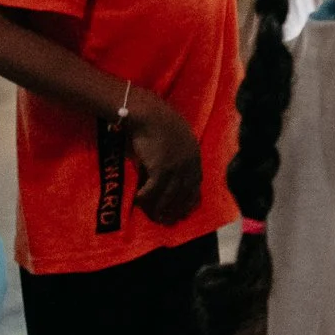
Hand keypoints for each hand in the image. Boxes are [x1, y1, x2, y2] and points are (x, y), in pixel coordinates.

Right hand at [121, 92, 204, 223]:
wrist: (148, 113)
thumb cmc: (158, 123)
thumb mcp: (175, 139)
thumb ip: (176, 156)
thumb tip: (167, 175)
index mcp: (195, 155)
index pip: (196, 184)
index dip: (190, 199)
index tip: (183, 211)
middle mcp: (189, 163)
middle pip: (184, 193)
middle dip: (176, 209)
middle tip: (167, 220)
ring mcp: (176, 167)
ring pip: (169, 195)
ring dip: (160, 208)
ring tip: (153, 216)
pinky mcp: (161, 169)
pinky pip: (153, 190)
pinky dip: (145, 198)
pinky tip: (138, 201)